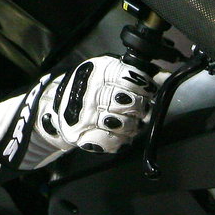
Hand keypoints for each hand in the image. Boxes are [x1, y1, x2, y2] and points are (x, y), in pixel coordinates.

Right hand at [0, 57, 155, 169]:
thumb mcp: (105, 73)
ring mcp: (86, 115)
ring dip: (131, 127)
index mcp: (99, 72)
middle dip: (140, 109)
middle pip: (132, 104)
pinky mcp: (82, 135)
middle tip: (136, 110)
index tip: (146, 92)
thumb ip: (133, 75)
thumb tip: (164, 76)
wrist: (49, 107)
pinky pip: (112, 142)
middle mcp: (92, 92)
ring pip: (126, 125)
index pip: (133, 79)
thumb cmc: (84, 88)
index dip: (145, 88)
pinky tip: (116, 136)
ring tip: (126, 124)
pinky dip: (118, 141)